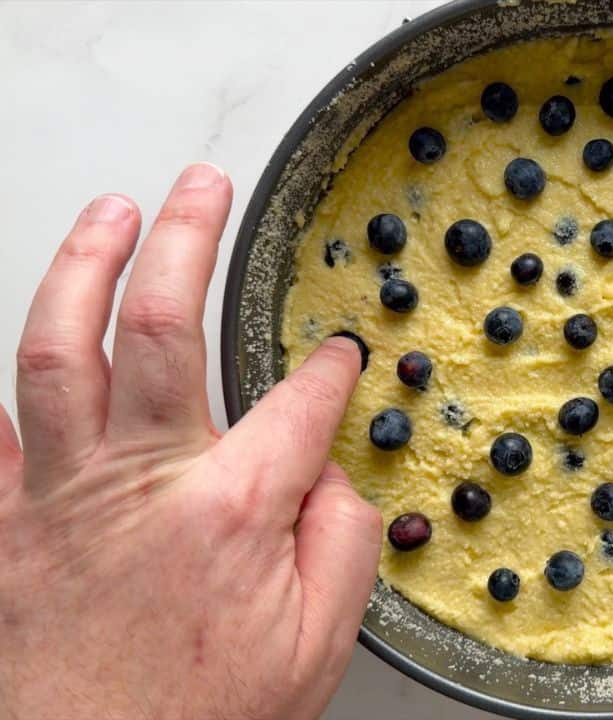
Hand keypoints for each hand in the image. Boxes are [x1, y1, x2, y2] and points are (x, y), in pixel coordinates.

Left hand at [0, 163, 380, 719]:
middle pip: (158, 326)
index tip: (340, 353)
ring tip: (110, 212)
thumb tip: (329, 474)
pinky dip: (0, 384)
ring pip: (55, 349)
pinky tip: (21, 336)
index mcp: (232, 508)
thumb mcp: (317, 644)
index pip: (298, 400)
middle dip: (184, 237)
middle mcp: (141, 480)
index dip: (329, 366)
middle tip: (201, 186)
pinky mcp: (3, 523)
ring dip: (83, 265)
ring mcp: (59, 494)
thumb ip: (341, 541)